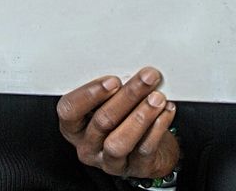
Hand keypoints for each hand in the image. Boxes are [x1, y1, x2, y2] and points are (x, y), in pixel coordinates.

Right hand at [58, 68, 178, 179]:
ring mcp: (109, 162)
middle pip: (102, 121)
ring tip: (157, 97)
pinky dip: (157, 128)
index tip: (113, 80)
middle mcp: (87, 146)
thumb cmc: (122, 115)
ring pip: (120, 141)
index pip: (70, 110)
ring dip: (141, 116)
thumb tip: (128, 66)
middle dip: (127, 96)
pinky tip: (166, 111)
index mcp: (74, 126)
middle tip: (147, 77)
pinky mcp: (135, 169)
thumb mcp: (108, 100)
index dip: (90, 95)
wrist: (145, 145)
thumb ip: (110, 88)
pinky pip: (144, 150)